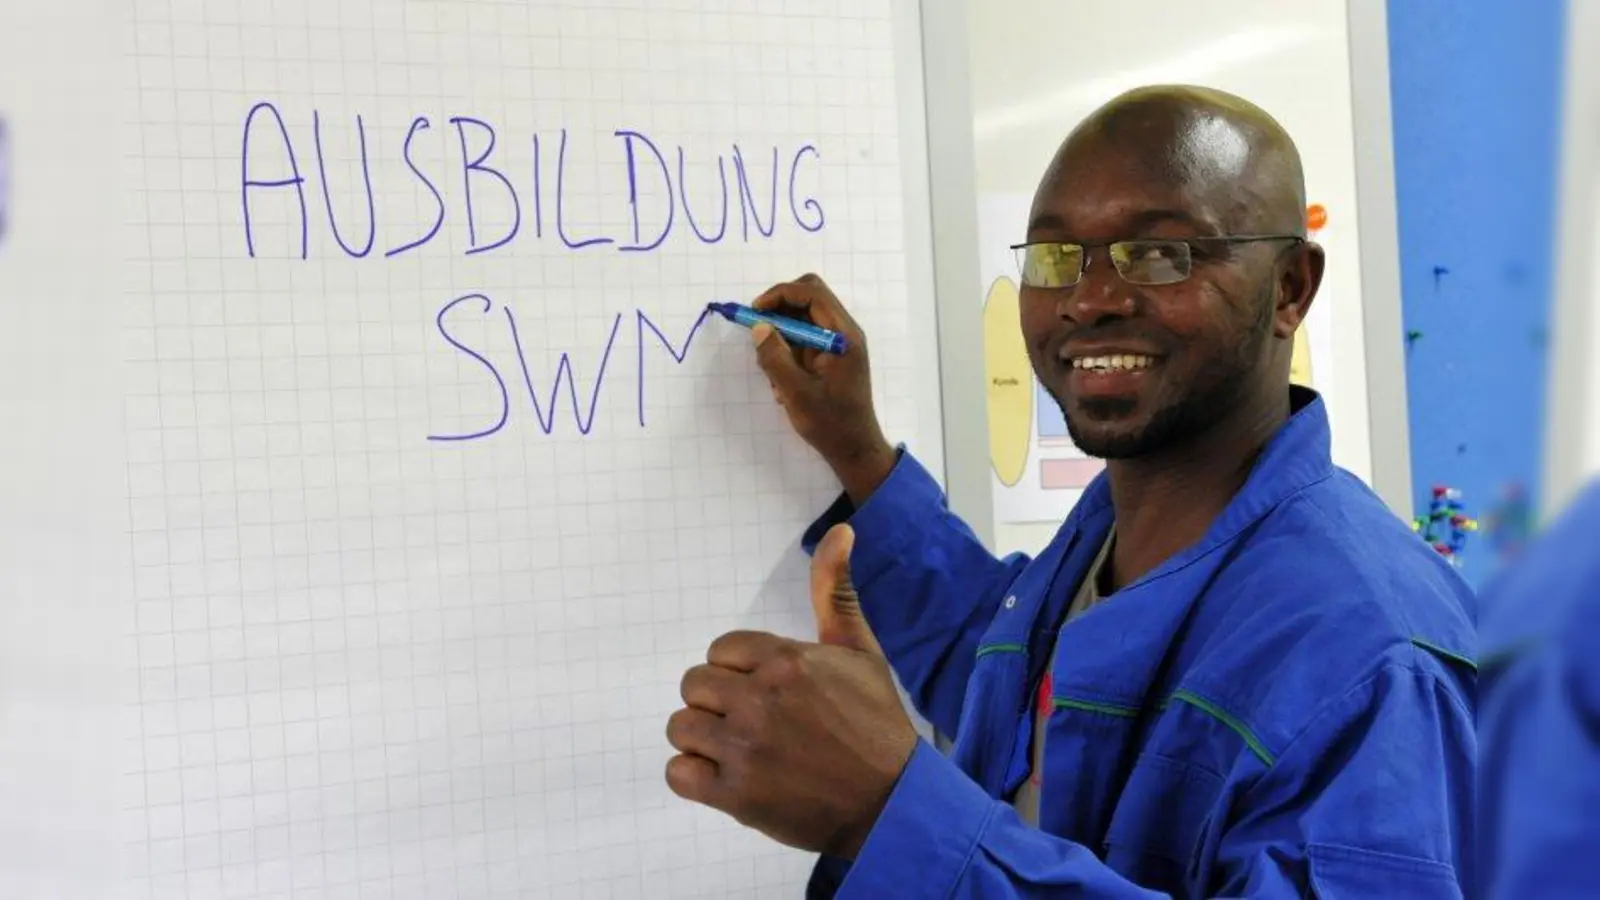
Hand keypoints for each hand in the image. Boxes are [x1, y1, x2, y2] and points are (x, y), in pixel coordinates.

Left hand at [665, 525, 915, 857]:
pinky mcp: (735, 795)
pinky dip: (695, 778)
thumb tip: (841, 530)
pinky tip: (727, 778)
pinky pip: (678, 773)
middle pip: (693, 685)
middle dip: (716, 703)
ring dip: (703, 741)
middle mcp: (761, 699)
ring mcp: (745, 748)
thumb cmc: (876, 725)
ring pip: (680, 727)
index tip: (766, 692)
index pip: (720, 650)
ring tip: (739, 751)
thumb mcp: (861, 650)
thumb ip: (834, 591)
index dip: (738, 671)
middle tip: (751, 724)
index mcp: (786, 661)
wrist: (891, 803)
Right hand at [751, 274, 896, 503]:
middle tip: (758, 332)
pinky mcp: (831, 357)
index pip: (812, 293)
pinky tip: (783, 384)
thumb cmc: (830, 423)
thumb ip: (775, 357)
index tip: (755, 312)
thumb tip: (759, 327)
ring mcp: (838, 344)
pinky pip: (804, 342)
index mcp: (843, 336)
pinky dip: (788, 354)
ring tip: (773, 373)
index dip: (780, 294)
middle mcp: (844, 333)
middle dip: (779, 311)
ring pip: (803, 321)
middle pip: (808, 299)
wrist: (854, 449)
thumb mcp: (796, 392)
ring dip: (781, 338)